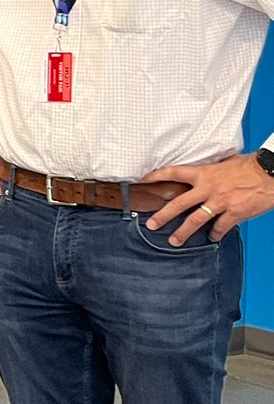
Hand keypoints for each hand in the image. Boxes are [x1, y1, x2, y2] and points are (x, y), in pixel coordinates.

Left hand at [142, 154, 273, 245]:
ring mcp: (221, 202)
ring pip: (196, 220)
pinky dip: (215, 233)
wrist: (271, 172)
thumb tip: (203, 170)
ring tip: (174, 241)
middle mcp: (208, 188)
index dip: (156, 176)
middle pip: (178, 203)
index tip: (143, 181)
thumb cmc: (250, 166)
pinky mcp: (235, 213)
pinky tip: (212, 237)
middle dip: (163, 216)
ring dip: (183, 232)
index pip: (173, 172)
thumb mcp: (225, 163)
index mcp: (204, 173)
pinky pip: (220, 227)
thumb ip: (211, 170)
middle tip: (151, 225)